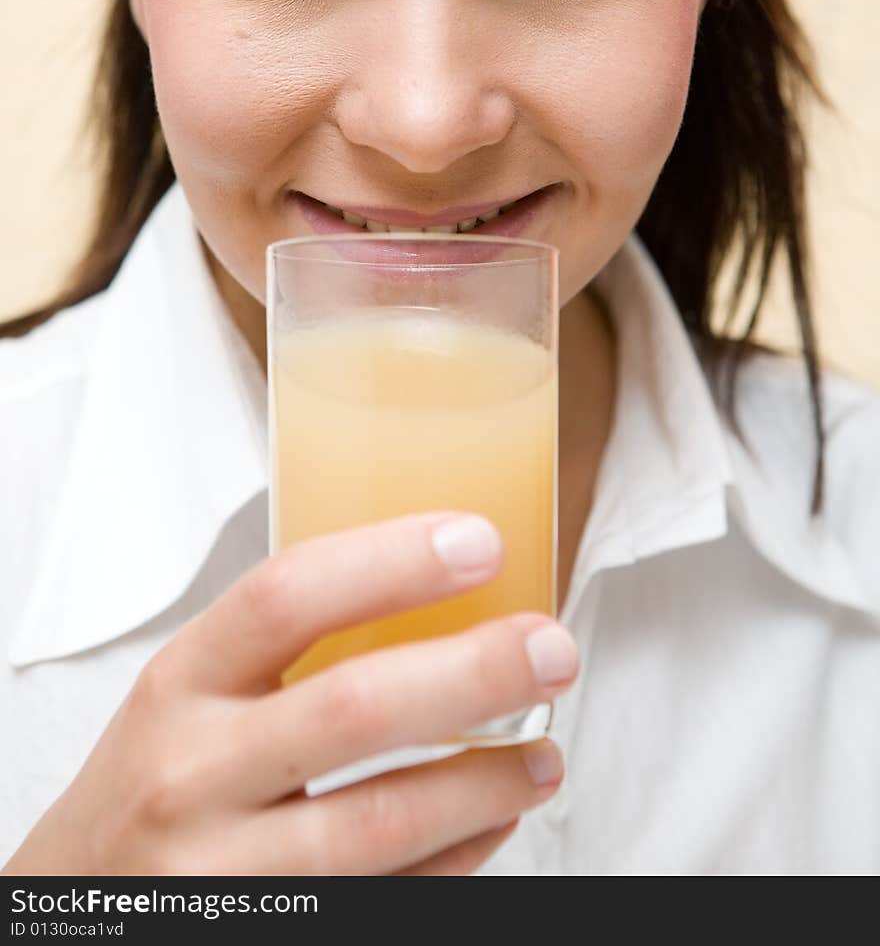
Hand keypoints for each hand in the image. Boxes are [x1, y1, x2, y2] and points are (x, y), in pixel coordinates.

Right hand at [3, 511, 578, 874]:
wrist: (80, 905)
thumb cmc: (159, 777)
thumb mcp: (189, 692)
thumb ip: (282, 645)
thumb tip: (437, 584)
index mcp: (179, 684)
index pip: (286, 597)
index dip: (392, 561)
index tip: (480, 541)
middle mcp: (191, 774)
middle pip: (354, 709)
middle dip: (473, 673)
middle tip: (552, 648)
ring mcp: (226, 873)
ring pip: (382, 824)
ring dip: (484, 783)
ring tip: (543, 753)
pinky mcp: (269, 937)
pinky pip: (388, 901)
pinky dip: (456, 861)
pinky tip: (491, 823)